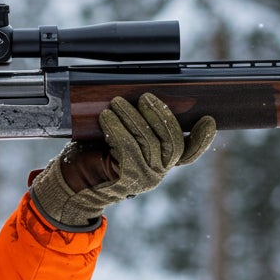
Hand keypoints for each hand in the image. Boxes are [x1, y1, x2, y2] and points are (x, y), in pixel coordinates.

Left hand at [29, 93, 215, 228]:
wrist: (71, 185)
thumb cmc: (93, 156)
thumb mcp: (118, 137)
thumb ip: (135, 125)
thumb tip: (139, 95)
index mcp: (161, 162)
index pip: (189, 152)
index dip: (203, 138)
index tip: (208, 120)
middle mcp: (158, 172)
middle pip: (172, 141)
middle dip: (160, 114)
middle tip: (145, 97)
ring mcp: (146, 178)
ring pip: (150, 142)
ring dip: (133, 117)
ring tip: (117, 103)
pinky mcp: (128, 179)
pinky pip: (128, 148)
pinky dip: (118, 129)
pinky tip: (107, 117)